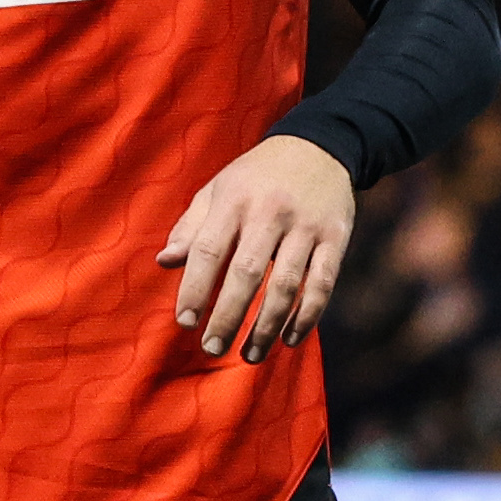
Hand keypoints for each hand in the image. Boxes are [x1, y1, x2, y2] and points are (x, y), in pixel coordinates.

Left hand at [159, 136, 356, 363]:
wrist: (319, 145)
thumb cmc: (256, 177)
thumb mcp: (217, 190)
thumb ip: (190, 227)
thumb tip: (164, 263)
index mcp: (234, 200)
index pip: (209, 249)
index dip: (196, 288)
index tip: (186, 322)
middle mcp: (270, 212)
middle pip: (248, 272)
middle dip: (228, 315)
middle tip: (212, 348)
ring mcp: (306, 226)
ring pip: (287, 284)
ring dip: (267, 326)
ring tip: (250, 355)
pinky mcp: (336, 237)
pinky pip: (323, 284)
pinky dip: (308, 316)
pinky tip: (290, 340)